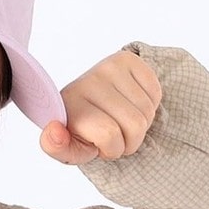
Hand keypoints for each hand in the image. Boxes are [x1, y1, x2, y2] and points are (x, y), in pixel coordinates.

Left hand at [40, 49, 161, 164]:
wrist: (87, 101)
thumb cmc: (81, 130)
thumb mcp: (68, 148)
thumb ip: (57, 148)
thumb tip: (52, 132)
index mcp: (71, 103)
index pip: (109, 135)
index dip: (112, 150)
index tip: (100, 146)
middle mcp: (90, 79)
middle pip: (135, 124)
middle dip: (130, 142)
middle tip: (116, 137)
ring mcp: (110, 66)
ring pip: (147, 111)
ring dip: (141, 126)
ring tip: (122, 122)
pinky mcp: (128, 58)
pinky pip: (155, 93)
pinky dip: (149, 107)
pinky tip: (131, 106)